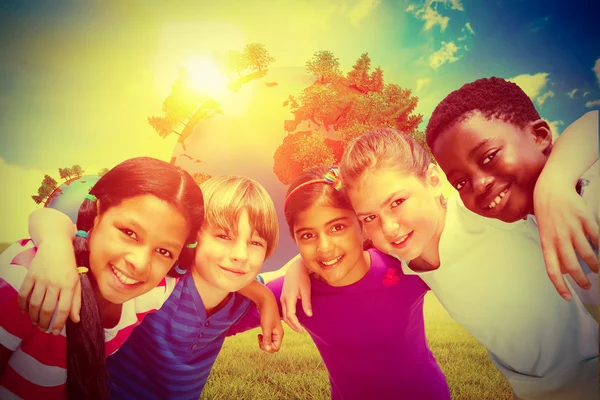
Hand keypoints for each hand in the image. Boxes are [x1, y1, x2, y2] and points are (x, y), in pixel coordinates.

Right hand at [18, 238, 80, 333]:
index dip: (59, 323)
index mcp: (69, 285)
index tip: (55, 332)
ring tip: (36, 323)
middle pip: (48, 309)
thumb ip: (77, 300)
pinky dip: (22, 305)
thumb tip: (76, 319)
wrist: (57, 244)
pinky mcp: (30, 275)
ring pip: (35, 304)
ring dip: (34, 317)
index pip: (64, 309)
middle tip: (43, 330)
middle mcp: (55, 283)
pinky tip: (24, 312)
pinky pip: (23, 294)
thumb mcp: (77, 281)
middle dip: (45, 323)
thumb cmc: (69, 265)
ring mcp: (41, 279)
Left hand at [256, 296, 283, 353]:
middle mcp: (278, 334)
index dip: (268, 348)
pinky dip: (263, 338)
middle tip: (260, 339)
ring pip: (269, 343)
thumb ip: (267, 339)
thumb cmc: (267, 315)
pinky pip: (267, 338)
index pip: (275, 348)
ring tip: (259, 337)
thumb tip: (267, 349)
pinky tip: (259, 334)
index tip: (262, 341)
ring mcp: (274, 331)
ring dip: (263, 342)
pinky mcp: (269, 328)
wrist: (266, 303)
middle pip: (272, 347)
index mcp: (279, 335)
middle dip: (265, 346)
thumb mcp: (267, 328)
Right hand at [280, 257, 311, 332]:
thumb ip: (307, 303)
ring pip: (284, 314)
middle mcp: (283, 299)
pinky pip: (284, 310)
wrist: (295, 268)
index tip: (302, 330)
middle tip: (301, 331)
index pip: (290, 315)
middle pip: (286, 317)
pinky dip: (288, 316)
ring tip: (299, 327)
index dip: (296, 324)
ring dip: (290, 321)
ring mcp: (282, 298)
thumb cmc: (302, 278)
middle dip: (293, 325)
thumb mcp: (306, 290)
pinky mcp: (284, 297)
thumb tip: (309, 315)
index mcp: (289, 298)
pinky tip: (295, 318)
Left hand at [534, 176, 598, 299]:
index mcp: (547, 243)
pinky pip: (597, 238)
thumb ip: (553, 250)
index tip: (567, 297)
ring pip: (587, 254)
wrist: (551, 189)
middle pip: (572, 266)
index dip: (560, 286)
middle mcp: (559, 237)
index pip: (552, 270)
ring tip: (596, 268)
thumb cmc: (547, 213)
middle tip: (587, 285)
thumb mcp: (545, 233)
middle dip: (581, 280)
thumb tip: (563, 270)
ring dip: (594, 265)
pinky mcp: (585, 219)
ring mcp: (572, 228)